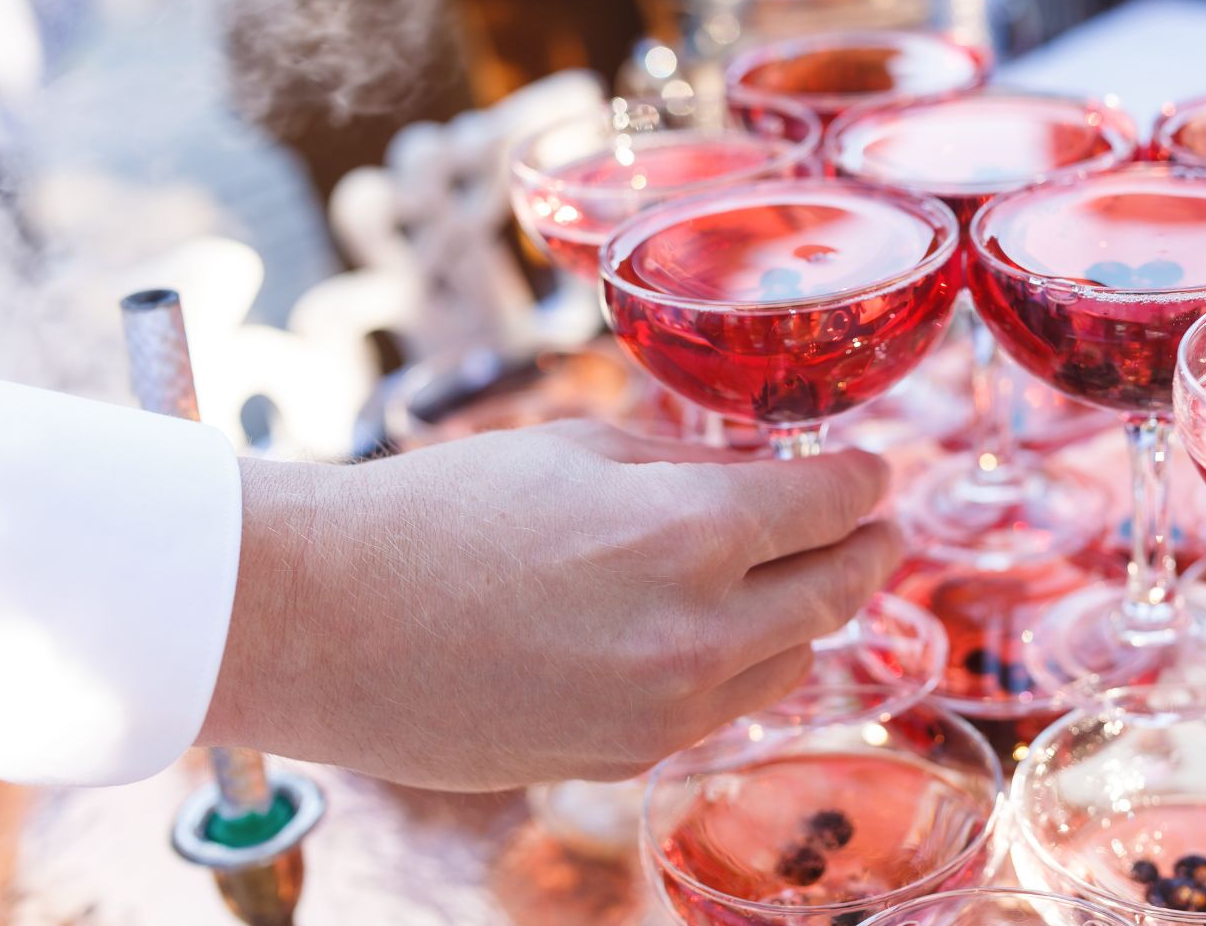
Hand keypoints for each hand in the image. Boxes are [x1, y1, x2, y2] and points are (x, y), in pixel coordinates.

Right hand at [203, 422, 900, 789]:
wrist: (325, 619)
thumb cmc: (441, 511)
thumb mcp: (584, 450)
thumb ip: (694, 469)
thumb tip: (767, 479)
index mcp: (690, 534)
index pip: (829, 508)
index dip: (864, 483)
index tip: (874, 473)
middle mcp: (697, 634)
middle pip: (835, 593)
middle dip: (867, 549)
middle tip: (879, 526)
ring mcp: (666, 710)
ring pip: (790, 661)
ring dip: (808, 614)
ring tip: (804, 577)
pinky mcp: (628, 756)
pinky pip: (724, 706)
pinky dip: (742, 663)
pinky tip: (724, 632)